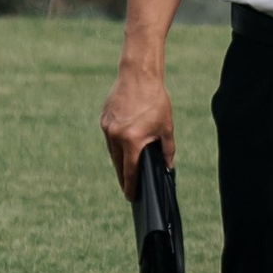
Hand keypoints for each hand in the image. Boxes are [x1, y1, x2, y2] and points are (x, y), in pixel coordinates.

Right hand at [99, 59, 174, 193]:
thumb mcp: (166, 127)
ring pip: (112, 151)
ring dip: (119, 160)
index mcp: (132, 140)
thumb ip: (167, 150)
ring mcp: (108, 127)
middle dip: (123, 177)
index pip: (130, 171)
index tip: (130, 197)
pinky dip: (116, 143)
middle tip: (128, 187)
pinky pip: (110, 137)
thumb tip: (168, 167)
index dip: (130, 186)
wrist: (138, 74)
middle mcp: (116, 136)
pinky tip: (123, 144)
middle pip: (118, 164)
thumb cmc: (155, 100)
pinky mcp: (104, 118)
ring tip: (126, 168)